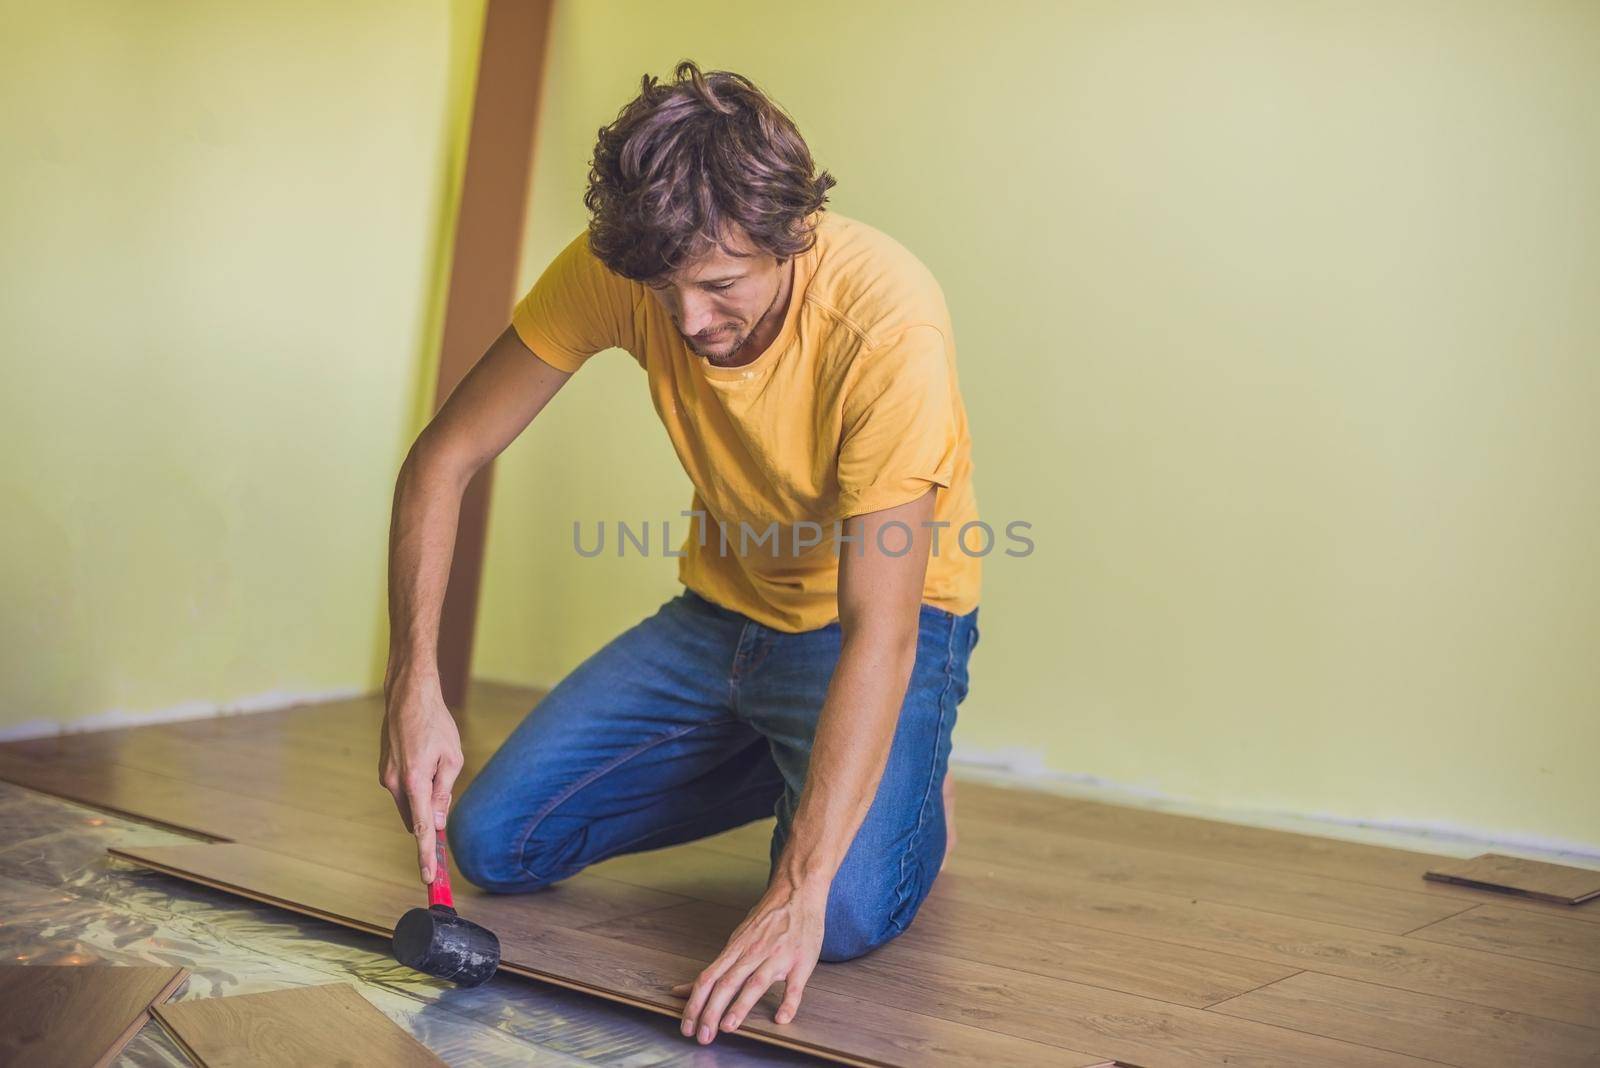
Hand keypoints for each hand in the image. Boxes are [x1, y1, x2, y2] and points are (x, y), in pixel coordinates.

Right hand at [378, 665, 462, 883]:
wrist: (407, 695)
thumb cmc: (435, 723)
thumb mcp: (452, 757)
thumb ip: (445, 791)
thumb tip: (438, 821)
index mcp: (414, 782)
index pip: (421, 829)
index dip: (426, 855)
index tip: (428, 878)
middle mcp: (394, 784)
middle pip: (415, 818)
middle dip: (430, 817)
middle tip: (445, 792)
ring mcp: (386, 777)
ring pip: (410, 803)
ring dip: (424, 797)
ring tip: (435, 760)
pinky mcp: (384, 771)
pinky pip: (403, 789)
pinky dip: (416, 786)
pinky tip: (424, 757)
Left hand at [670, 879, 825, 1042]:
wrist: (797, 891)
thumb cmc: (767, 917)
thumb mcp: (737, 937)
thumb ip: (717, 966)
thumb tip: (684, 989)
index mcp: (736, 949)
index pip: (708, 978)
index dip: (695, 1003)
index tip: (686, 1025)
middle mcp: (753, 953)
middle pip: (726, 983)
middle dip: (711, 1011)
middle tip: (702, 1036)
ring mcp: (777, 957)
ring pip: (755, 983)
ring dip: (740, 1006)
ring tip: (728, 1027)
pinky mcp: (801, 962)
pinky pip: (794, 986)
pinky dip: (788, 1002)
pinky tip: (781, 1018)